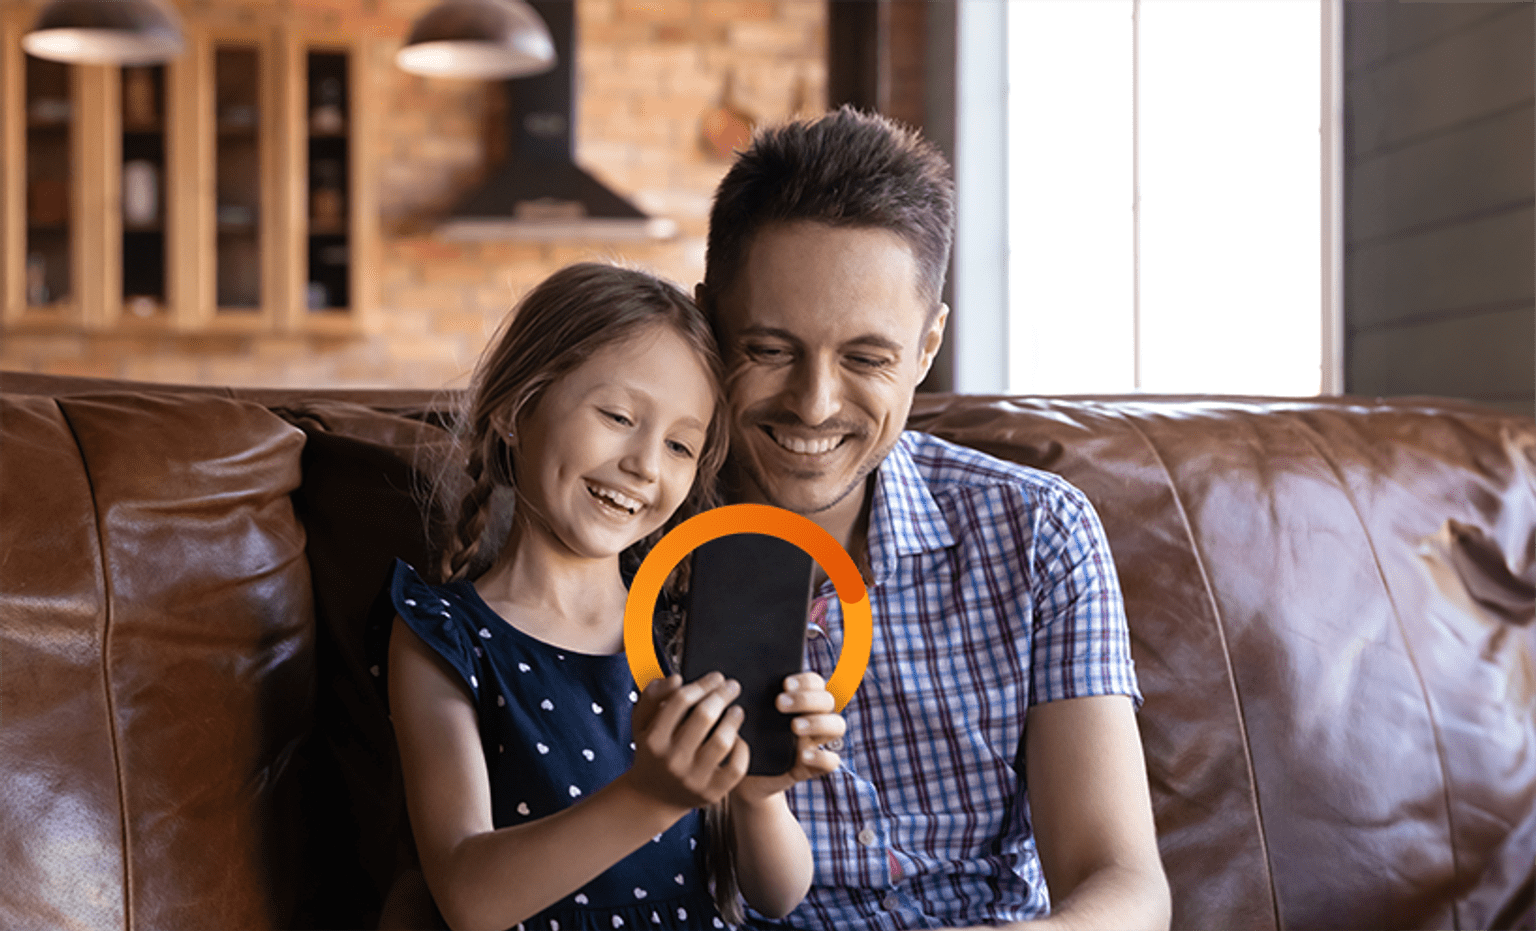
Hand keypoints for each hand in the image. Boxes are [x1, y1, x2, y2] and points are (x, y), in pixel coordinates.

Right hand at [625, 672, 749, 811]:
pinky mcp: (712, 793)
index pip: (681, 700)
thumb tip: (676, 678)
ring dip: (734, 719)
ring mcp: (693, 779)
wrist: (653, 798)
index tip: (717, 677)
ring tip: (737, 710)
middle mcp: (672, 760)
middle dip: (722, 695)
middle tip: (733, 686)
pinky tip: (739, 738)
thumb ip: (652, 696)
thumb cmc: (652, 752)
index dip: (703, 684)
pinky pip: (736, 767)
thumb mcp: (642, 724)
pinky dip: (742, 749)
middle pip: (704, 716)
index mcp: (654, 740)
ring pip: (723, 741)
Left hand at [735, 671, 844, 802]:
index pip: (816, 682)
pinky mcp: (812, 766)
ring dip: (818, 722)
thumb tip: (741, 682)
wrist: (742, 774)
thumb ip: (752, 699)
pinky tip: (803, 755)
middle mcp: (814, 718)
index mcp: (800, 701)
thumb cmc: (745, 736)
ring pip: (837, 726)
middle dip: (806, 699)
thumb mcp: (747, 716)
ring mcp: (815, 742)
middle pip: (828, 700)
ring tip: (794, 727)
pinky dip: (821, 756)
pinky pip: (831, 761)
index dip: (805, 680)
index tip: (784, 684)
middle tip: (780, 703)